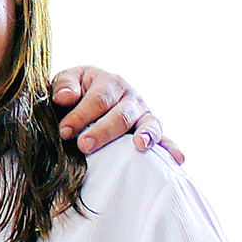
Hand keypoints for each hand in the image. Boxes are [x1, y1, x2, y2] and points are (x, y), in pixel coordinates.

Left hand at [50, 65, 183, 162]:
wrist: (88, 98)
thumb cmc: (76, 92)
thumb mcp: (67, 82)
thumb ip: (64, 86)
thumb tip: (65, 97)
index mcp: (110, 82)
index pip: (98, 99)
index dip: (81, 115)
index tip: (64, 131)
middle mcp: (131, 98)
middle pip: (121, 115)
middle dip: (103, 131)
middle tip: (84, 145)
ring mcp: (144, 115)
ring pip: (148, 124)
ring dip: (145, 135)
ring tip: (139, 146)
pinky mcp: (151, 132)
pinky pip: (164, 139)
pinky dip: (171, 148)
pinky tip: (177, 159)